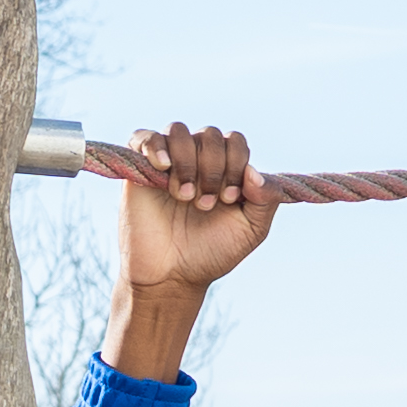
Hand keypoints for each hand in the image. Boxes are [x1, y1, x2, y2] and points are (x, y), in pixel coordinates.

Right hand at [113, 122, 277, 298]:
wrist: (171, 276)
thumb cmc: (211, 252)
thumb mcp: (252, 230)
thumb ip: (266, 199)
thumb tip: (254, 171)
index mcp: (225, 169)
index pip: (235, 141)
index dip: (235, 164)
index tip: (229, 199)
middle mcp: (197, 160)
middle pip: (209, 135)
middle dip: (212, 169)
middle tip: (205, 205)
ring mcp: (168, 163)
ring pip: (178, 131)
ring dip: (186, 162)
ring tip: (185, 196)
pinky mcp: (139, 169)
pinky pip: (143, 137)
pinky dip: (154, 146)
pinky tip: (164, 167)